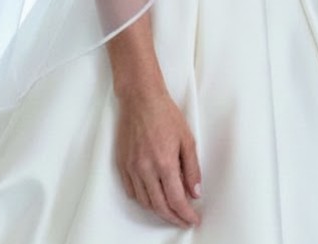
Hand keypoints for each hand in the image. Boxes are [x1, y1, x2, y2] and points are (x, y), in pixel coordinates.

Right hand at [115, 88, 202, 227]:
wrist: (141, 99)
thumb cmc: (165, 114)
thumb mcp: (187, 139)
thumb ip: (192, 168)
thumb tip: (195, 192)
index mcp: (164, 162)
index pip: (176, 199)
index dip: (186, 214)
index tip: (193, 219)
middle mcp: (145, 169)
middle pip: (159, 206)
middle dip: (174, 217)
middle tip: (184, 219)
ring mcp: (131, 168)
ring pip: (145, 202)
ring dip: (158, 210)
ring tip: (171, 209)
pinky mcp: (122, 165)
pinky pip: (132, 191)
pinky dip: (143, 199)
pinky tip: (153, 196)